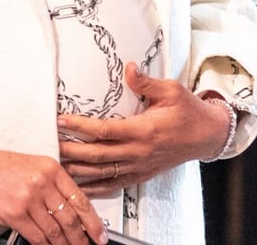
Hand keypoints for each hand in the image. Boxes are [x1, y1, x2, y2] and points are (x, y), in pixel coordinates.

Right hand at [0, 142, 104, 244]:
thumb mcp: (31, 166)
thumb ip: (52, 184)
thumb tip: (68, 210)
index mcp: (50, 168)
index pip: (80, 199)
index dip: (93, 221)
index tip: (99, 234)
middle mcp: (42, 182)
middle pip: (71, 218)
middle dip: (82, 238)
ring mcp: (29, 199)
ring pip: (56, 231)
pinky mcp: (14, 214)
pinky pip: (38, 237)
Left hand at [58, 64, 228, 191]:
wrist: (206, 136)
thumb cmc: (188, 111)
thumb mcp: (171, 90)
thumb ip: (146, 82)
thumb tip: (128, 68)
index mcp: (143, 130)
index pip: (104, 130)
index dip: (80, 126)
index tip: (61, 120)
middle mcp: (139, 152)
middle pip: (97, 155)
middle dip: (71, 150)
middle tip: (50, 143)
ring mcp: (139, 167)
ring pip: (102, 174)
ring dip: (77, 170)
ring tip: (56, 165)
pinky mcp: (140, 175)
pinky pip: (113, 185)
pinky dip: (93, 187)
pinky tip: (78, 185)